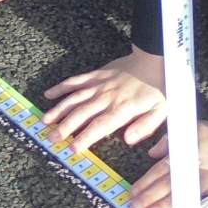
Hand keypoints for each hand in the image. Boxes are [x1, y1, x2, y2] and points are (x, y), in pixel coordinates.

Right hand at [42, 49, 167, 153]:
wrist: (156, 58)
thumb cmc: (160, 88)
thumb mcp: (162, 111)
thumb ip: (146, 126)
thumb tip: (129, 140)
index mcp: (123, 108)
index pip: (100, 126)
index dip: (85, 137)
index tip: (72, 148)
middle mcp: (107, 96)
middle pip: (82, 113)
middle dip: (65, 127)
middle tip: (51, 138)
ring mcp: (100, 84)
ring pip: (74, 98)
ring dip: (58, 110)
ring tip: (45, 121)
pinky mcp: (97, 74)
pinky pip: (76, 80)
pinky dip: (61, 87)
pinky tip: (48, 94)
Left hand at [127, 120, 207, 207]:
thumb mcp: (193, 129)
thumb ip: (169, 141)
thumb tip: (152, 153)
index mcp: (184, 154)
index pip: (158, 171)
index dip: (144, 183)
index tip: (132, 194)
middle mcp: (193, 168)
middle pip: (166, 185)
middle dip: (148, 197)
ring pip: (183, 195)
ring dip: (166, 205)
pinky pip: (207, 203)